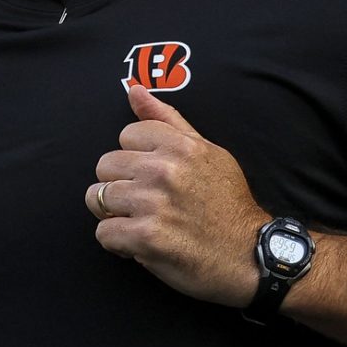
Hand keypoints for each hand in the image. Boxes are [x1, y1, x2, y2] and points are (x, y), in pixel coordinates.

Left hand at [88, 83, 264, 306]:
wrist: (250, 256)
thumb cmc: (228, 204)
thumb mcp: (207, 152)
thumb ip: (167, 119)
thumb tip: (133, 89)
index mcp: (180, 146)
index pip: (126, 136)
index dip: (136, 160)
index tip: (153, 177)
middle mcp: (164, 170)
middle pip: (105, 166)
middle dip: (119, 185)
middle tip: (144, 203)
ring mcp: (154, 203)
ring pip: (97, 198)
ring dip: (114, 214)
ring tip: (140, 223)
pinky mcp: (146, 237)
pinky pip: (103, 232)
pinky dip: (117, 243)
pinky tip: (140, 245)